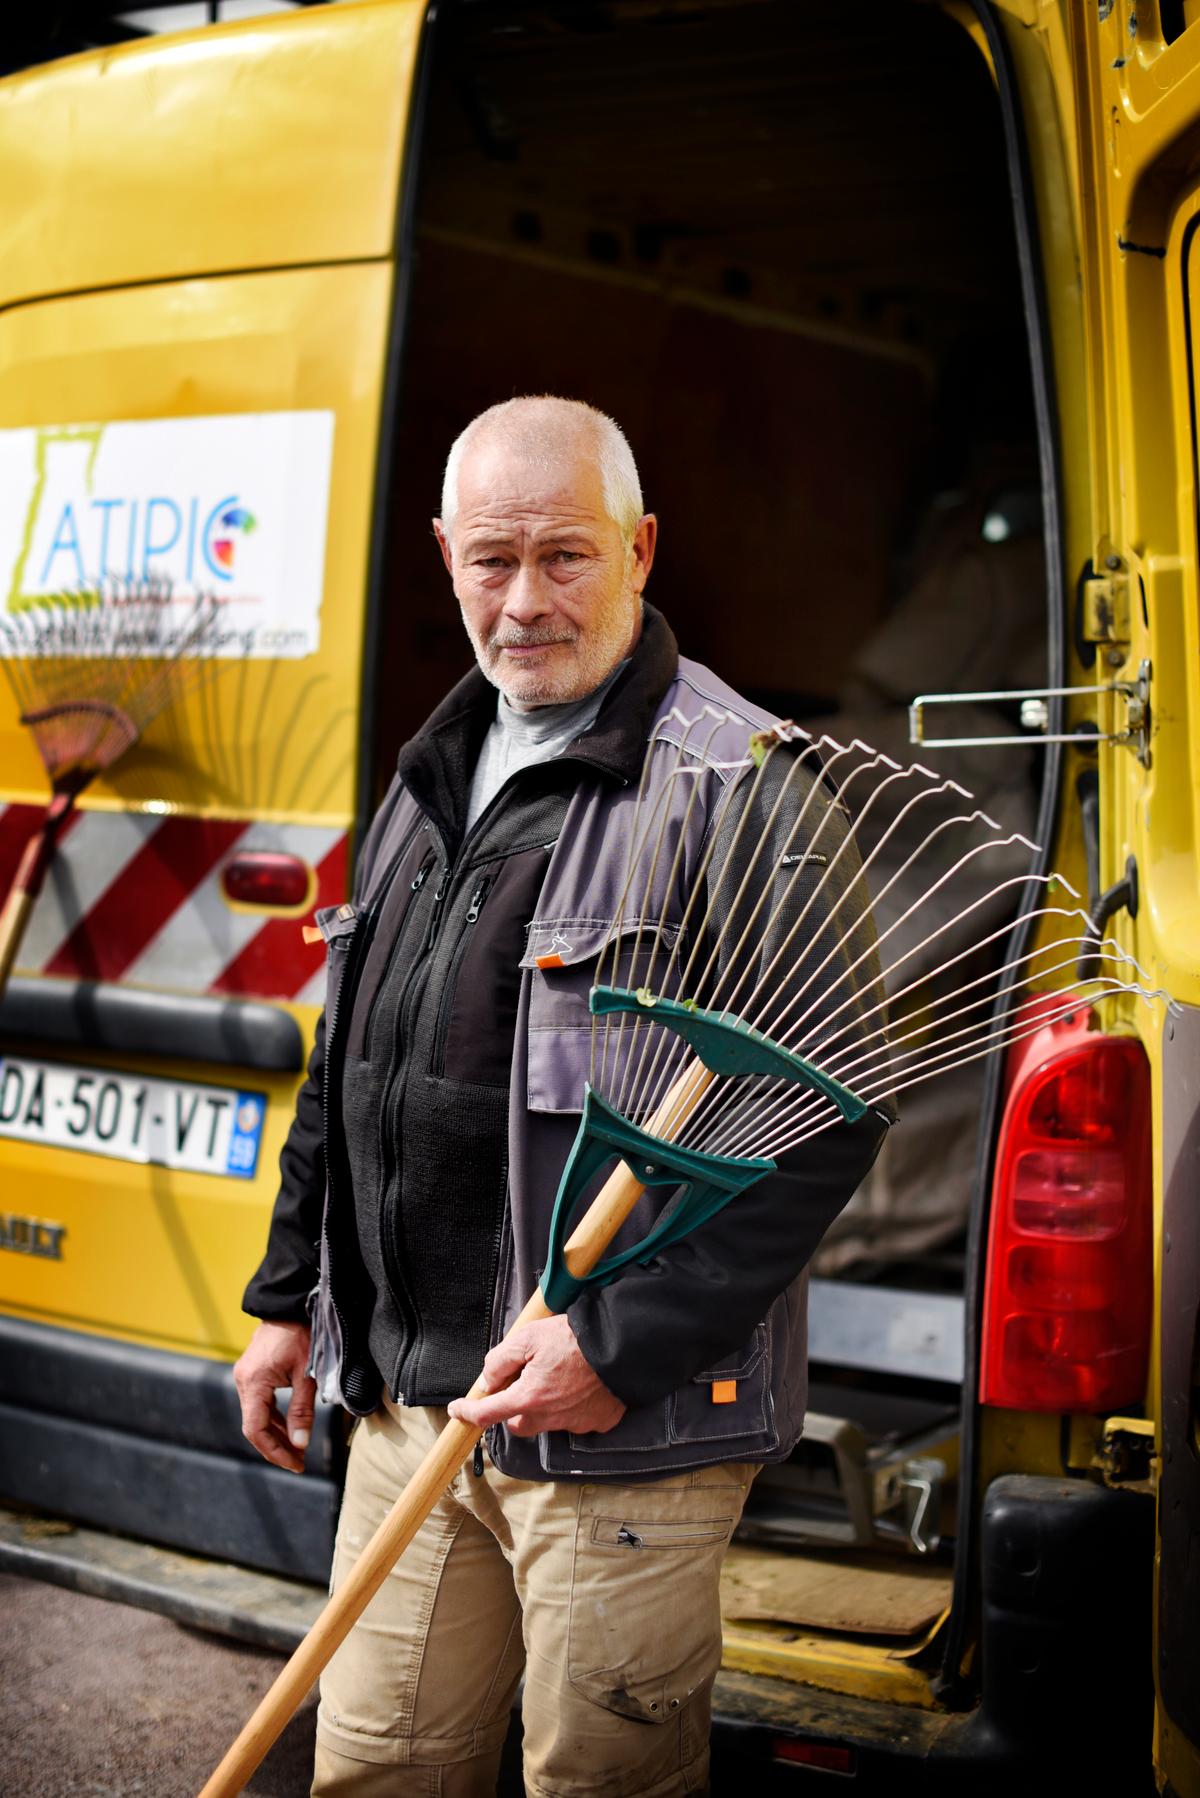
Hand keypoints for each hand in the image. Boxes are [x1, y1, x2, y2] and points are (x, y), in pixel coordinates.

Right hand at [233, 1319, 316, 1472]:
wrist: (291, 1303)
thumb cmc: (302, 1334)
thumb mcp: (307, 1373)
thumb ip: (302, 1410)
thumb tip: (300, 1444)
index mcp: (253, 1382)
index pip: (256, 1430)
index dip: (275, 1451)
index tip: (295, 1464)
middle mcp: (243, 1381)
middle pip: (255, 1426)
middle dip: (277, 1447)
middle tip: (299, 1462)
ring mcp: (246, 1376)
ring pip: (257, 1416)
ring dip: (276, 1434)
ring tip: (298, 1450)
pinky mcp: (253, 1372)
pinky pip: (260, 1403)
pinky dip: (275, 1418)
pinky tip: (291, 1428)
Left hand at [448, 1314, 625, 1438]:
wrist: (621, 1344)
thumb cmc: (573, 1338)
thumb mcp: (528, 1337)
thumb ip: (501, 1359)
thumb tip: (489, 1379)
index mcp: (528, 1398)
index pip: (487, 1414)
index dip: (467, 1412)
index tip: (457, 1410)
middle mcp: (549, 1418)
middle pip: (519, 1424)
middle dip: (514, 1409)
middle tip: (523, 1383)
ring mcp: (575, 1423)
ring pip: (547, 1422)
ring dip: (544, 1406)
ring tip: (558, 1377)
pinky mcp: (597, 1422)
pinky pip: (576, 1420)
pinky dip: (573, 1407)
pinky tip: (581, 1385)